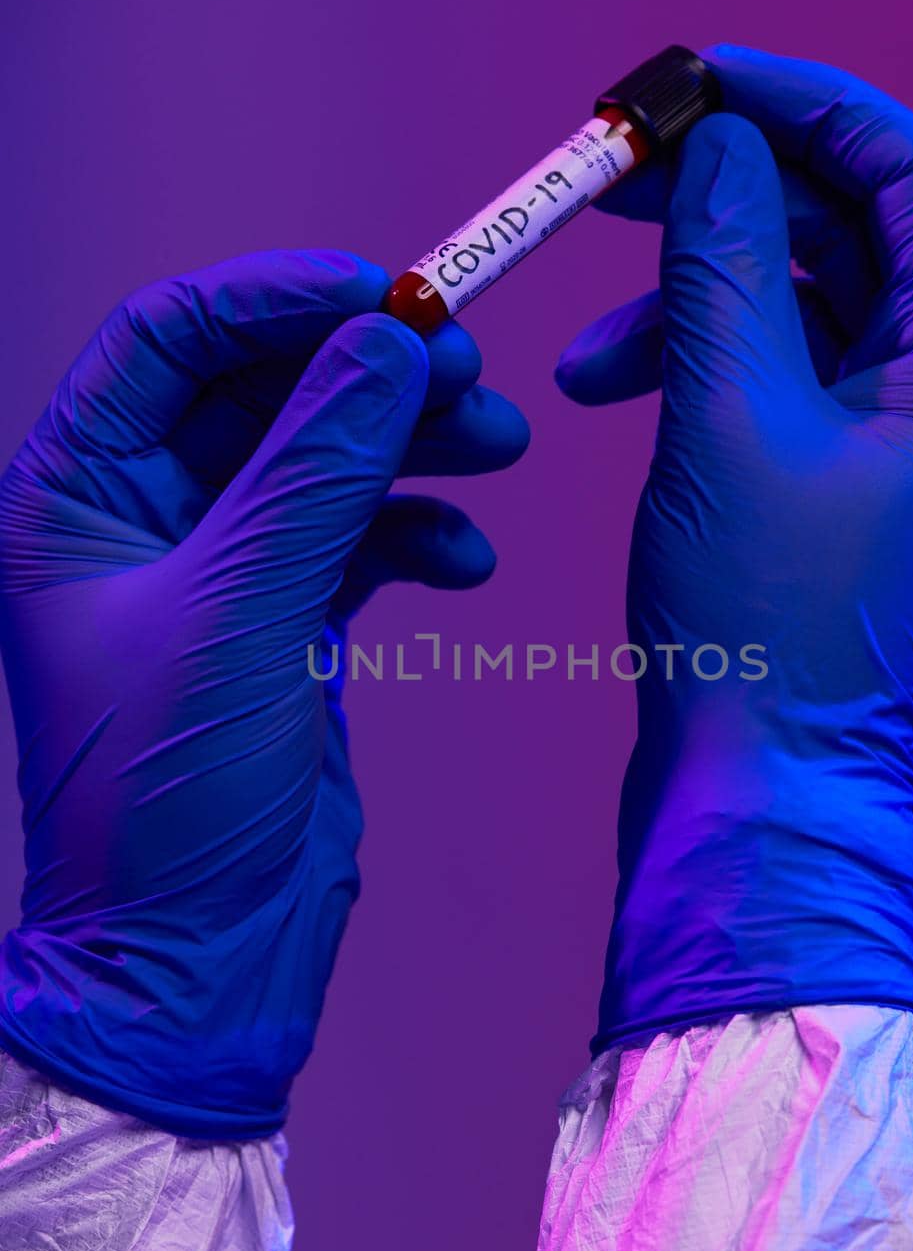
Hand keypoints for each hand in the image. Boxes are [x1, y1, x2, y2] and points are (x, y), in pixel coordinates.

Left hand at [0, 250, 527, 1134]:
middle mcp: (142, 518)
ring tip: (498, 448)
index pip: (168, 338)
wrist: (196, 961)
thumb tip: (389, 340)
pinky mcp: (288, 623)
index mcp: (76, 495)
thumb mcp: (239, 613)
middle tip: (470, 373)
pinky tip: (464, 562)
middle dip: (371, 373)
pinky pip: (362, 538)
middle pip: (265, 390)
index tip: (387, 290)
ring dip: (413, 446)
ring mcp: (222, 570)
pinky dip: (417, 534)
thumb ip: (316, 467)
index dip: (275, 297)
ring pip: (326, 458)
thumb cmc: (168, 801)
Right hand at [556, 46, 912, 1045]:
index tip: (692, 80)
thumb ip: (723, 264)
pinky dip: (693, 371)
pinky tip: (611, 396)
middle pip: (847, 234)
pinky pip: (772, 383)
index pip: (908, 171)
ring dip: (685, 304)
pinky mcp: (838, 488)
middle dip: (725, 201)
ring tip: (581, 364)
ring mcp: (898, 447)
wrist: (760, 801)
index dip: (802, 103)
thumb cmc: (762, 632)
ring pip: (796, 311)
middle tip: (609, 182)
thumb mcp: (728, 421)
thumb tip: (716, 146)